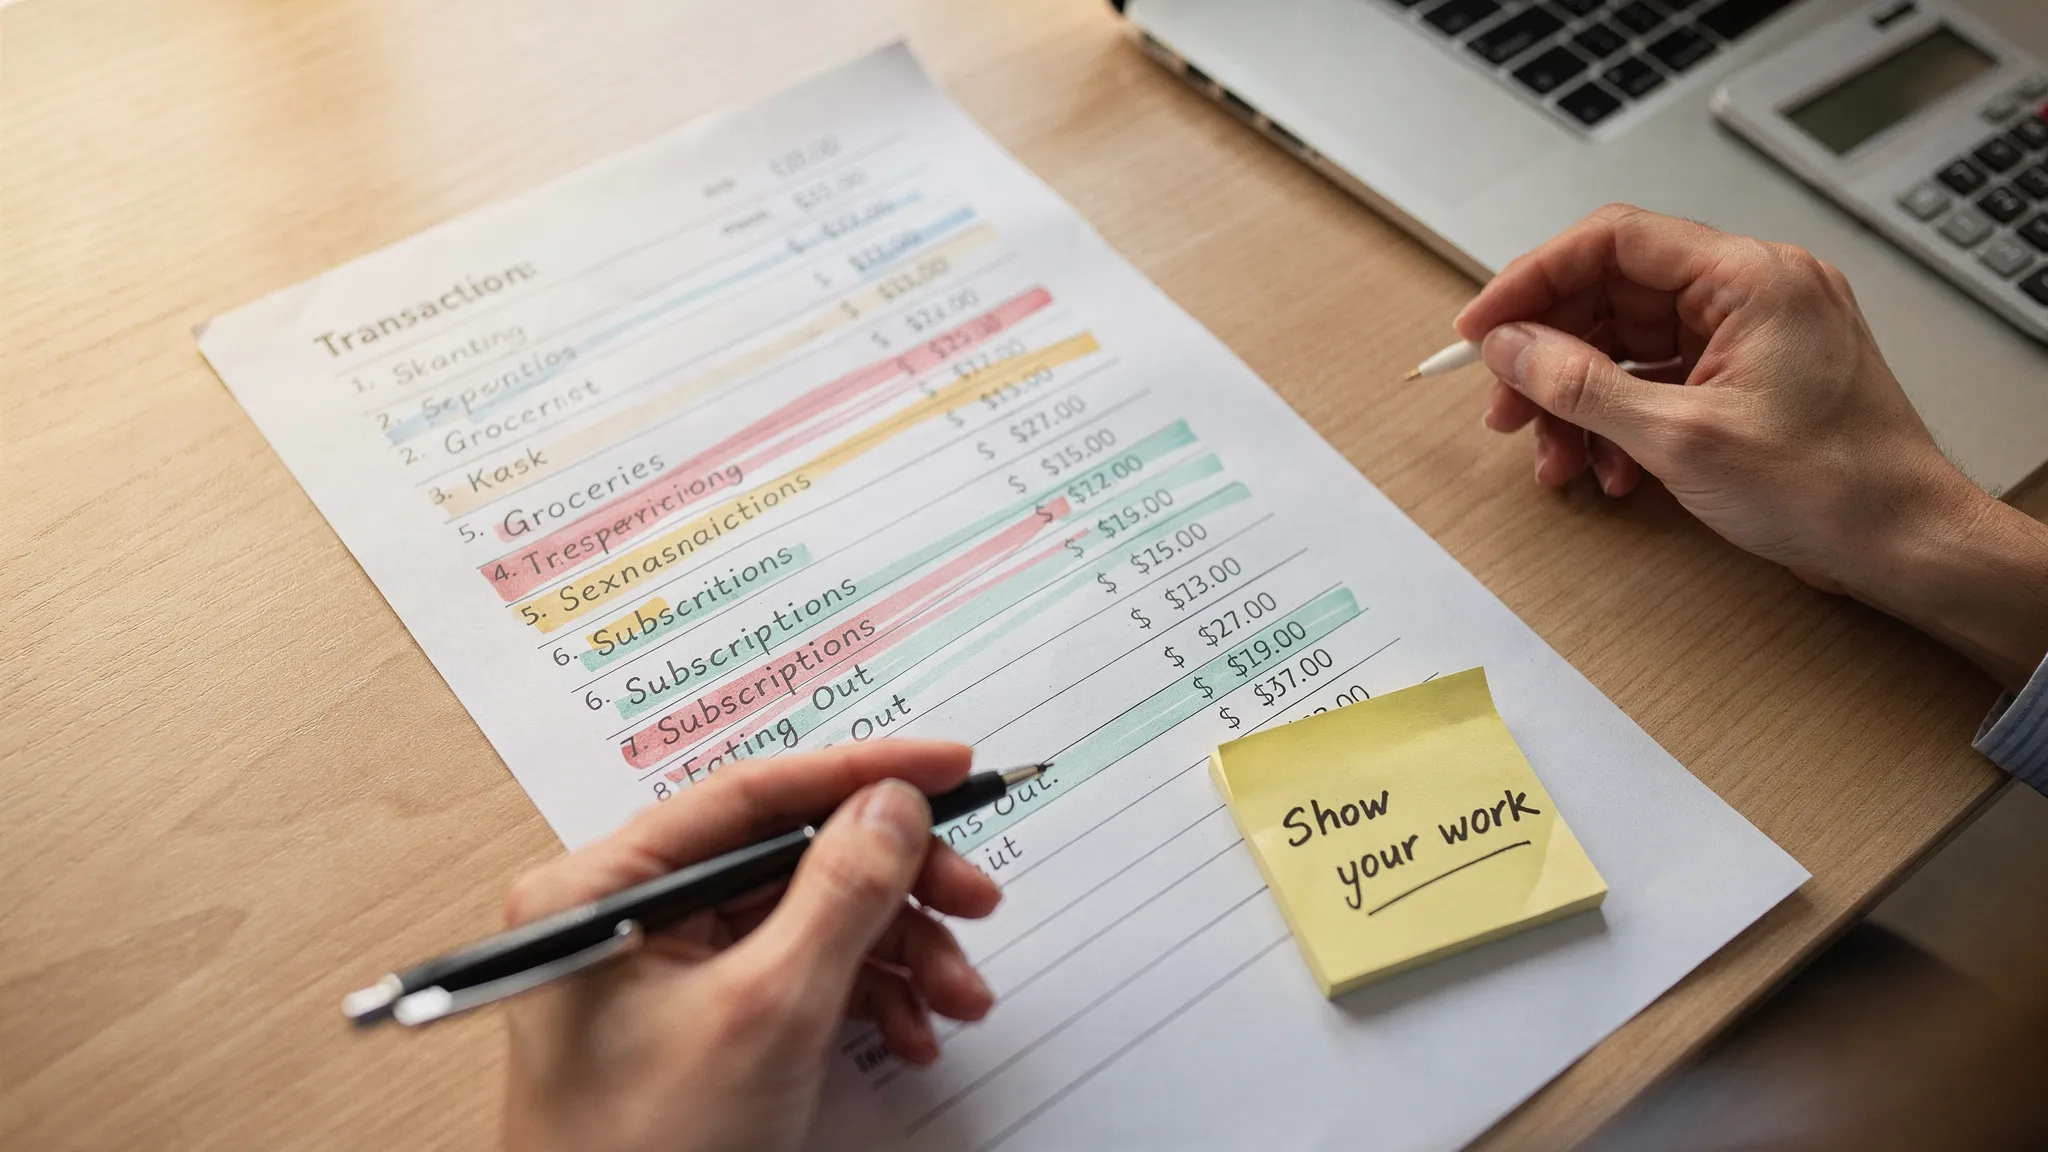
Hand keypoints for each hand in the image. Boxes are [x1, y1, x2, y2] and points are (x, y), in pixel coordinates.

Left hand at [500, 740, 1001, 1151]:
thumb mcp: (767, 1011)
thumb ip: (840, 893)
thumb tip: (893, 803)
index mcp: (604, 886)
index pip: (751, 794)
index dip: (861, 773)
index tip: (951, 766)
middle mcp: (632, 912)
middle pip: (793, 857)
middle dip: (897, 887)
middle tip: (976, 901)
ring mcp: (668, 969)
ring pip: (811, 919)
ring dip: (899, 952)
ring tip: (957, 999)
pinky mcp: (704, 1019)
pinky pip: (802, 976)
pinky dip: (868, 999)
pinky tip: (914, 1035)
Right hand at [1456, 204, 2047, 689]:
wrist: (1905, 545)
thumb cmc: (1831, 487)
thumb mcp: (1681, 438)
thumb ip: (1582, 385)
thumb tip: (1510, 348)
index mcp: (1750, 277)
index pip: (1613, 241)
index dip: (1534, 280)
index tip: (1482, 327)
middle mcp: (1752, 290)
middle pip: (1613, 295)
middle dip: (1550, 356)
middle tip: (1505, 408)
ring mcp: (1751, 334)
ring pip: (1628, 345)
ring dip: (1579, 400)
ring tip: (1555, 458)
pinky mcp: (1747, 377)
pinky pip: (1659, 379)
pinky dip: (1620, 421)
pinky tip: (1608, 469)